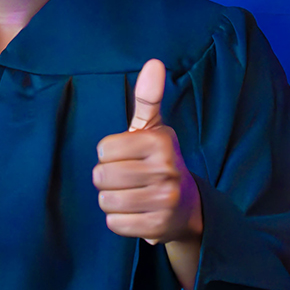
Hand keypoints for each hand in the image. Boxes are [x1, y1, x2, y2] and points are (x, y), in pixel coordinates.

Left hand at [92, 59, 202, 249]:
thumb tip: (154, 62)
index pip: (104, 150)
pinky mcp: (158, 227)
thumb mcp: (153, 129)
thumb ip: (148, 97)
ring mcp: (164, 201)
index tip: (127, 157)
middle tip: (128, 178)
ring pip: (106, 201)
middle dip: (108, 178)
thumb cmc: (159, 162)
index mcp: (161, 142)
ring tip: (132, 195)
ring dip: (112, 200)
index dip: (109, 154)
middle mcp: (167, 170)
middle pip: (101, 176)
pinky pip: (114, 223)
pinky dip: (119, 220)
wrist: (187, 207)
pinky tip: (136, 212)